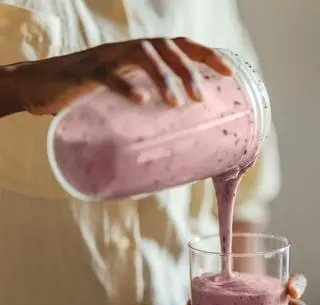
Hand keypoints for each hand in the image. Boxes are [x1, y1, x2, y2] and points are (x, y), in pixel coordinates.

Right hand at [10, 37, 231, 115]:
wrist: (44, 86)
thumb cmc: (89, 96)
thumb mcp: (123, 96)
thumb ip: (145, 107)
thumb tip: (173, 136)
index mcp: (141, 54)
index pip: (180, 45)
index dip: (206, 55)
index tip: (229, 73)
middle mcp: (127, 49)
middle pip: (167, 47)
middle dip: (188, 71)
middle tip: (199, 99)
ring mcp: (107, 56)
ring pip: (143, 55)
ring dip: (164, 78)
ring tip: (176, 104)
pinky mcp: (86, 71)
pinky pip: (109, 74)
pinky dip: (127, 86)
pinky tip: (142, 101)